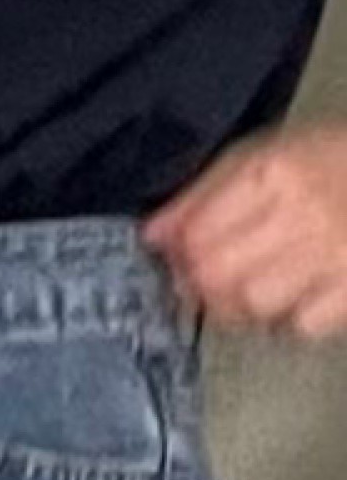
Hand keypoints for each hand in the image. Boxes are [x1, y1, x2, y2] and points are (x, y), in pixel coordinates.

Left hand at [140, 122, 346, 339]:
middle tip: (213, 280)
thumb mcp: (266, 154)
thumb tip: (151, 236)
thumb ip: (203, 194)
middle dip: (203, 285)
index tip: (180, 259)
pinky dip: (290, 320)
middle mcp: (304, 212)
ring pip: (254, 304)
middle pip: (217, 275)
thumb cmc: (334, 162)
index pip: (195, 234)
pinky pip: (301, 325)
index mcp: (274, 172)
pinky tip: (299, 296)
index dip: (177, 256)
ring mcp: (336, 254)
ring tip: (260, 284)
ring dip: (244, 305)